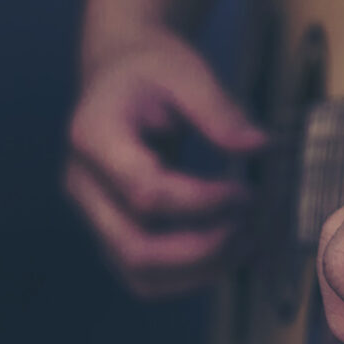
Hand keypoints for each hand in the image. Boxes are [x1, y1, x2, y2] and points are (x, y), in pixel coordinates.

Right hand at [64, 28, 264, 297]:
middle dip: (202, 250)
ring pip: (139, 273)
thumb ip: (221, 111)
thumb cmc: (152, 68)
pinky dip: (189, 275)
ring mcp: (93, 212)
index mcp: (93, 137)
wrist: (120, 70)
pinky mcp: (110, 229)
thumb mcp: (187, 71)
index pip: (146, 192)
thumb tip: (260, 147)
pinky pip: (145, 274)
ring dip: (199, 271)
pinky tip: (229, 252)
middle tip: (251, 228)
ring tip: (248, 244)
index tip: (248, 191)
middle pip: (134, 247)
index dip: (203, 202)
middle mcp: (82, 183)